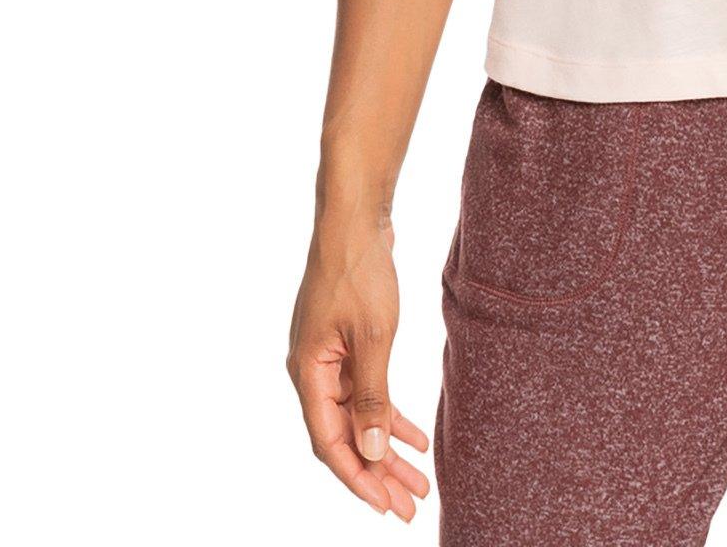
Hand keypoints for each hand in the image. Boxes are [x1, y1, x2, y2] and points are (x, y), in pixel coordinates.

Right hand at [288, 215, 430, 520]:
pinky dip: (388, 413)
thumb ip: (372, 395)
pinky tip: (416, 436)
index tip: (385, 506)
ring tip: (418, 480)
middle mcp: (313, 372)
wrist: (355, 220)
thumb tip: (373, 450)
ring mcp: (328, 358)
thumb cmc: (359, 272)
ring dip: (386, 447)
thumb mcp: (373, 337)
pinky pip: (366, 392)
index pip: (330, 443)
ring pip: (358, 416)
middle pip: (345, 436)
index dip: (359, 477)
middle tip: (409, 506)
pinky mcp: (345, 345)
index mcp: (308, 373)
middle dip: (378, 473)